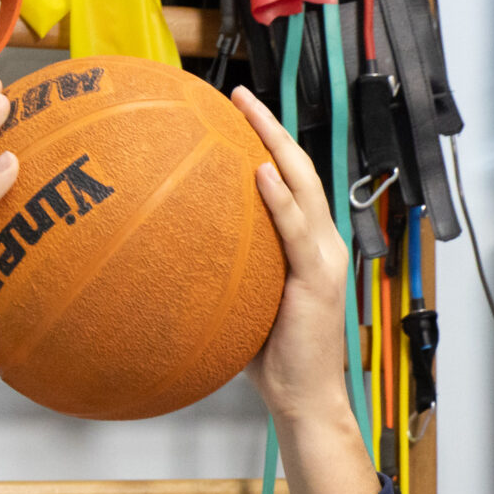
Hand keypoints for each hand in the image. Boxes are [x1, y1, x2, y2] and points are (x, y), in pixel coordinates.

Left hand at [232, 84, 354, 429]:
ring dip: (276, 144)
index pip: (288, 182)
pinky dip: (280, 198)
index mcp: (306, 246)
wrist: (305, 397)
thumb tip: (169, 253)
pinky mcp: (318, 278)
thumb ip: (223, 272)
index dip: (266, 143)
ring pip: (304, 186)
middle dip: (270, 127)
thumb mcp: (243, 304)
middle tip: (239, 95)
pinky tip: (258, 171)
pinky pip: (296, 229)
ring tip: (248, 113)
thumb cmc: (271, 358)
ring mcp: (323, 258)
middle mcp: (320, 243)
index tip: (234, 114)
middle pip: (299, 169)